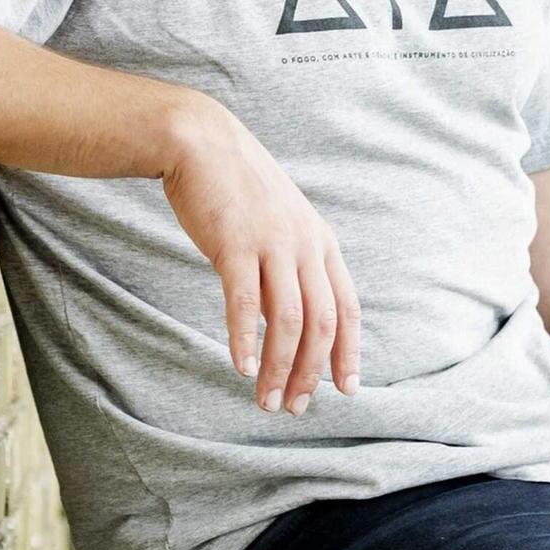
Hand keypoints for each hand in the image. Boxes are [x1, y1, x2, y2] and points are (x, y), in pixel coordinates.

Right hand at [155, 94, 361, 414]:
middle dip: (312, 372)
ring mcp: (272, 243)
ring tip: (267, 401)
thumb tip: (288, 321)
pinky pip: (244, 301)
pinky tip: (242, 367)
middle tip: (296, 408)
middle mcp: (305, 245)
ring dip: (280, 368)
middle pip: (322, 322)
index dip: (349, 352)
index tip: (347, 390)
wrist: (200, 141)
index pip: (347, 307)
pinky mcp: (235, 243)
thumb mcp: (278, 226)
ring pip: (288, 320)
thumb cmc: (237, 189)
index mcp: (321, 242)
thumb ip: (288, 269)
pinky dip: (245, 338)